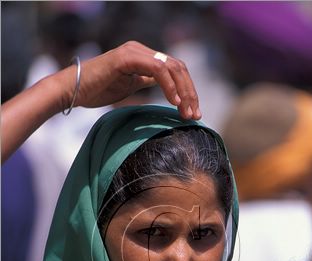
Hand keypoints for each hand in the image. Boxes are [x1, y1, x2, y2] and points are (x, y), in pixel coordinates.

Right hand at [60, 41, 201, 120]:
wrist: (73, 89)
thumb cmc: (96, 90)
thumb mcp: (128, 87)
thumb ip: (146, 83)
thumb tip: (164, 91)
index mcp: (143, 57)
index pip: (175, 70)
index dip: (188, 91)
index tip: (193, 113)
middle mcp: (141, 50)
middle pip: (178, 68)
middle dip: (191, 93)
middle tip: (195, 116)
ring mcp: (134, 52)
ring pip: (171, 68)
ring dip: (184, 92)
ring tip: (187, 112)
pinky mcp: (126, 58)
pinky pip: (156, 70)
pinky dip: (169, 86)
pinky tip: (174, 102)